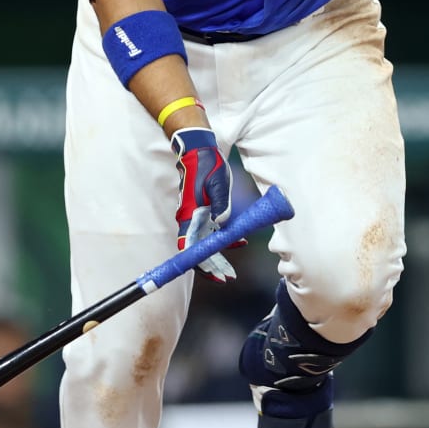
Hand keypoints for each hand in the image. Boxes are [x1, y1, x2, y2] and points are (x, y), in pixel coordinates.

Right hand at [169, 127, 235, 280]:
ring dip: (217, 256)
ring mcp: (196, 216)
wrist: (199, 150)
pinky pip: (210, 231)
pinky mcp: (203, 211)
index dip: (202, 264)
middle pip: (197, 250)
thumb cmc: (207, 165)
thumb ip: (220, 204)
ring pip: (204, 243)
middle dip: (212, 266)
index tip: (216, 275)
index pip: (191, 247)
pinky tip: (238, 242)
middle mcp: (190, 219)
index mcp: (190, 214)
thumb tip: (223, 224)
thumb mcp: (217, 183)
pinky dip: (222, 240)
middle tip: (228, 277)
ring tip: (230, 269)